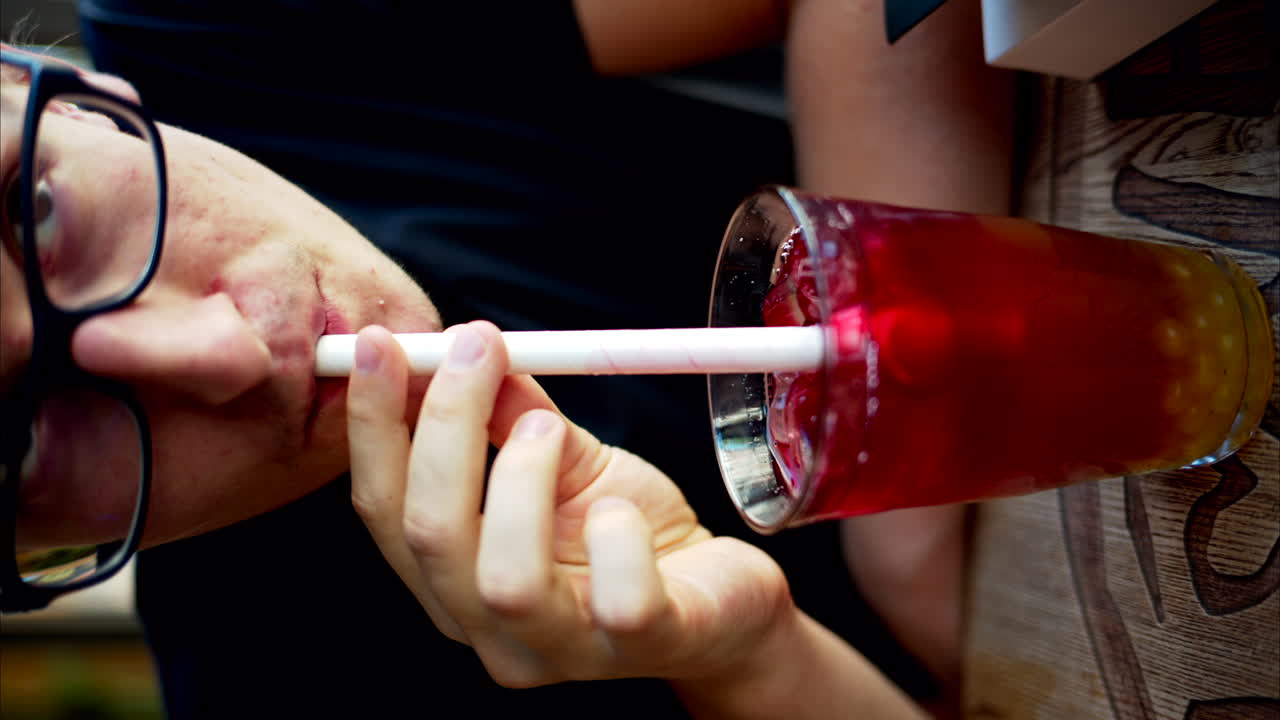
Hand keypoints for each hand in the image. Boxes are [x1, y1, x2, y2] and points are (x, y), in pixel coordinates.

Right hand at [346, 321, 792, 687]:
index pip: (385, 509)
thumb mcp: (568, 463)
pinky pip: (620, 598)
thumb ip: (510, 419)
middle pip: (430, 535)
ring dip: (522, 478)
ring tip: (551, 428)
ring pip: (504, 579)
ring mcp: (568, 648)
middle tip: (479, 347)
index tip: (380, 343)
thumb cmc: (634, 537)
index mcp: (457, 581)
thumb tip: (465, 351)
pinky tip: (622, 510)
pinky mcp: (645, 645)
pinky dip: (618, 534)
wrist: (723, 601)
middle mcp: (495, 628)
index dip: (374, 424)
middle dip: (445, 426)